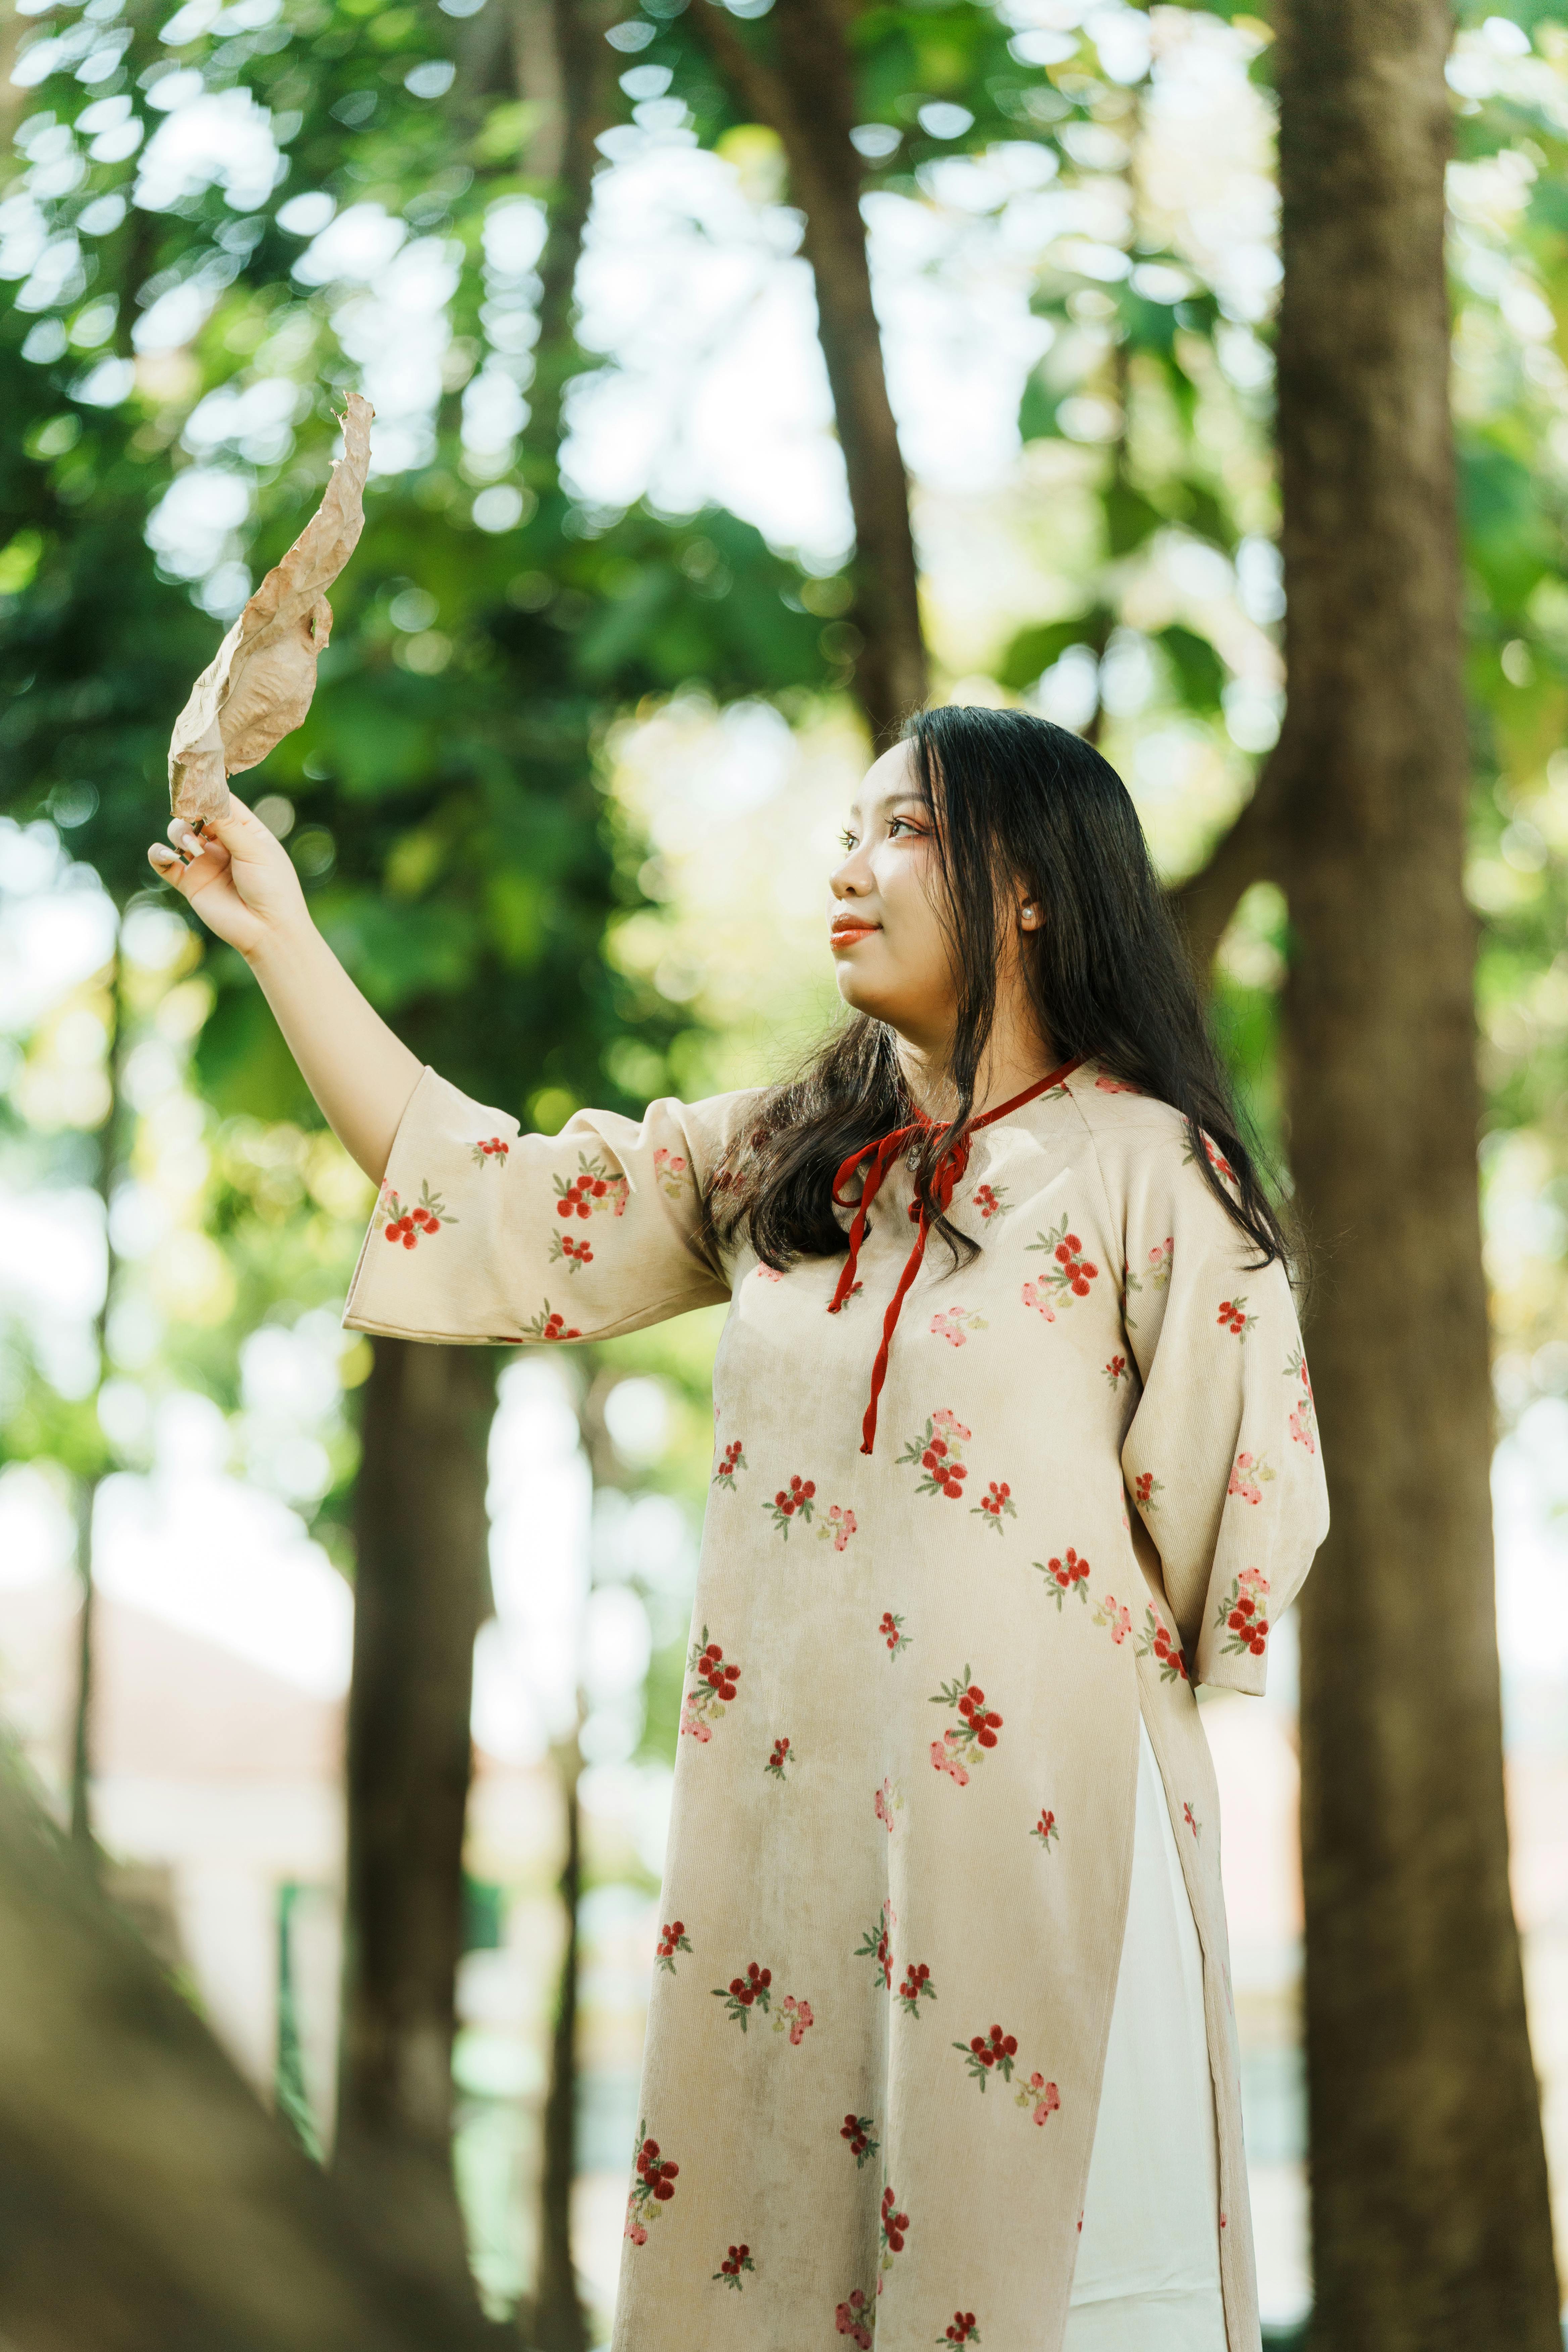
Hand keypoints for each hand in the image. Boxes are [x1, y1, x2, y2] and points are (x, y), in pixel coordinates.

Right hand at [147, 793, 309, 960]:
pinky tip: (168, 856)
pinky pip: (165, 862)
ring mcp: (205, 862)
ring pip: (178, 834)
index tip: (195, 787)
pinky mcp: (190, 882)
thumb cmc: (272, 888)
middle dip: (189, 812)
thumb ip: (228, 824)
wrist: (268, 930)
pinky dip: (159, 854)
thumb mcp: (254, 850)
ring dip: (179, 833)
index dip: (207, 793)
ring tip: (192, 848)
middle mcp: (223, 843)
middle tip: (190, 816)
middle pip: (195, 814)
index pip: (221, 802)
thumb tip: (206, 797)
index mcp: (245, 830)